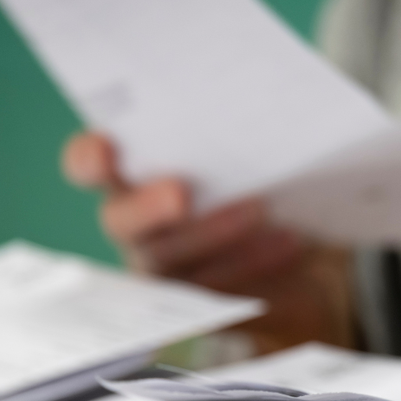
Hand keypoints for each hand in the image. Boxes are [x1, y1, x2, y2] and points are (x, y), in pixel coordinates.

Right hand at [62, 133, 357, 353]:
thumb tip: (252, 95)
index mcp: (134, 175)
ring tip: (260, 208)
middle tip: (179, 195)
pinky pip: (220, 290)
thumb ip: (233, 128)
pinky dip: (255, 261)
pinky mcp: (206, 305)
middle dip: (146, 207)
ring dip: (213, 231)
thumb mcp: (255, 147)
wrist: (313, 246)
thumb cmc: (270, 178)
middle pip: (122, 221)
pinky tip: (290, 240)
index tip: (104, 147)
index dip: (87, 157)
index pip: (88, 165)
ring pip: (173, 259)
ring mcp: (168, 272)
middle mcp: (139, 226)